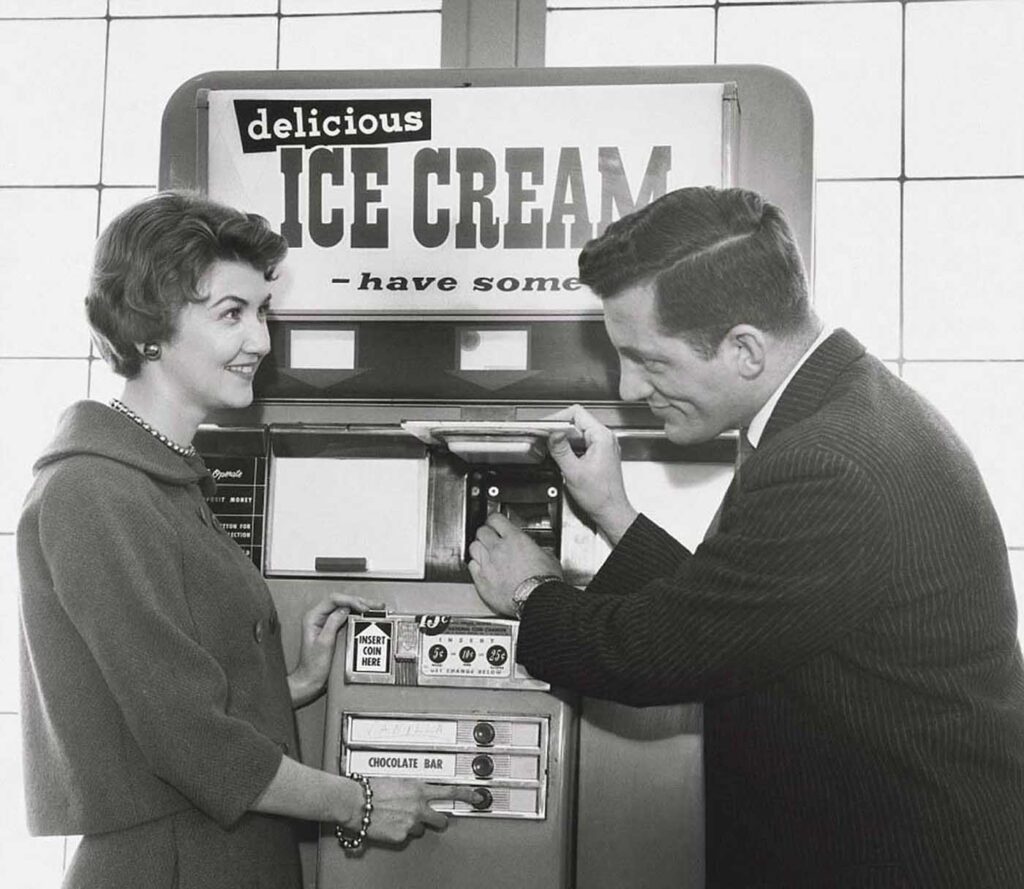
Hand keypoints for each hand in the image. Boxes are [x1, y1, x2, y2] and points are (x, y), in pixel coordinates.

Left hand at [290, 592, 382, 705]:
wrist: (311, 680)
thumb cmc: (313, 666)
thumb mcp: (324, 643)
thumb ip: (333, 623)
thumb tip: (345, 610)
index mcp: (313, 618)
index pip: (333, 600)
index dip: (351, 601)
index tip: (363, 607)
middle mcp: (318, 617)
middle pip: (341, 601)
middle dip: (359, 601)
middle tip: (374, 605)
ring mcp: (325, 622)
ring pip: (345, 607)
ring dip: (360, 606)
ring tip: (375, 608)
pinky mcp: (332, 628)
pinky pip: (346, 616)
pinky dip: (358, 614)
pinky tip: (367, 615)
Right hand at [355, 779, 481, 843]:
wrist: (355, 801)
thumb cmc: (370, 787)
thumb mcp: (397, 779)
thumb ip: (411, 787)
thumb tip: (415, 790)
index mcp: (419, 788)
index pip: (451, 790)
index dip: (467, 794)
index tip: (478, 796)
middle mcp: (419, 806)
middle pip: (440, 818)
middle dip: (439, 819)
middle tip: (434, 818)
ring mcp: (411, 823)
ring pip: (421, 828)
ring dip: (414, 824)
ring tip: (398, 818)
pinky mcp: (402, 836)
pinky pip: (405, 836)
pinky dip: (399, 832)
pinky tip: (389, 824)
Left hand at [467, 513, 562, 615]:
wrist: (537, 599)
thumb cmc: (544, 581)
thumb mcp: (548, 557)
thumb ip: (536, 549)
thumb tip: (537, 551)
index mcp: (515, 539)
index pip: (495, 519)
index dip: (494, 520)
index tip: (495, 523)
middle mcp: (498, 549)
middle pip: (481, 531)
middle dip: (485, 533)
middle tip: (490, 538)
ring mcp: (488, 564)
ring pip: (473, 547)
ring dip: (479, 548)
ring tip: (484, 552)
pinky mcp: (481, 580)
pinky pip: (471, 566)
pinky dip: (475, 565)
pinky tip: (481, 568)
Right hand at [547, 404, 637, 544]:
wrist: (611, 511)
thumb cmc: (600, 496)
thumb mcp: (574, 472)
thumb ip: (561, 450)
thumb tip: (552, 433)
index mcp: (601, 437)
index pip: (576, 413)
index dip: (558, 418)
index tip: (546, 427)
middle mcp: (605, 438)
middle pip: (577, 421)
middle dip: (559, 429)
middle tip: (545, 437)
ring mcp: (603, 446)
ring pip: (578, 432)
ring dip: (563, 438)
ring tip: (552, 448)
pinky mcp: (599, 454)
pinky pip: (581, 442)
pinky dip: (570, 446)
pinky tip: (562, 456)